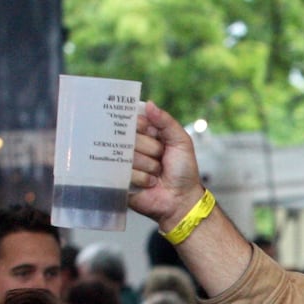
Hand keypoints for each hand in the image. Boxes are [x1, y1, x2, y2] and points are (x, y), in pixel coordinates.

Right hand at [129, 103, 208, 228]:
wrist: (182, 200)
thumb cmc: (183, 171)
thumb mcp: (181, 142)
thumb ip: (167, 122)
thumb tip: (149, 103)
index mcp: (146, 134)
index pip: (134, 120)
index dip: (144, 128)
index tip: (155, 136)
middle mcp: (133, 146)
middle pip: (130, 137)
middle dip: (151, 149)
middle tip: (161, 158)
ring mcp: (125, 162)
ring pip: (129, 155)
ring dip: (149, 166)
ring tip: (157, 173)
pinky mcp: (120, 179)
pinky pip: (126, 172)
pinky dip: (143, 178)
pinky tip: (151, 183)